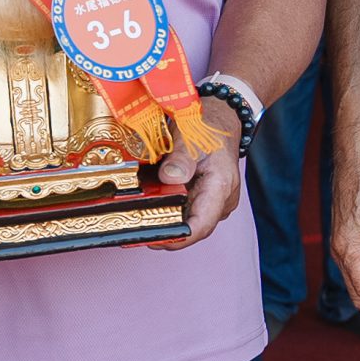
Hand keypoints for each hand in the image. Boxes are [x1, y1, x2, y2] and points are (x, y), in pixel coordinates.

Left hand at [153, 97, 243, 250]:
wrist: (220, 120)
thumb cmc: (208, 128)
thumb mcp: (192, 137)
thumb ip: (181, 159)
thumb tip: (168, 178)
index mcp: (221, 186)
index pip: (202, 224)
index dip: (179, 238)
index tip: (155, 240)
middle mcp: (221, 201)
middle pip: (194, 228)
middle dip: (167, 234)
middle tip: (138, 233)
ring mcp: (214, 203)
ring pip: (190, 222)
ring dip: (168, 225)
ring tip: (140, 224)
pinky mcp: (205, 201)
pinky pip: (188, 213)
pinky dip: (171, 214)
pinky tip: (152, 212)